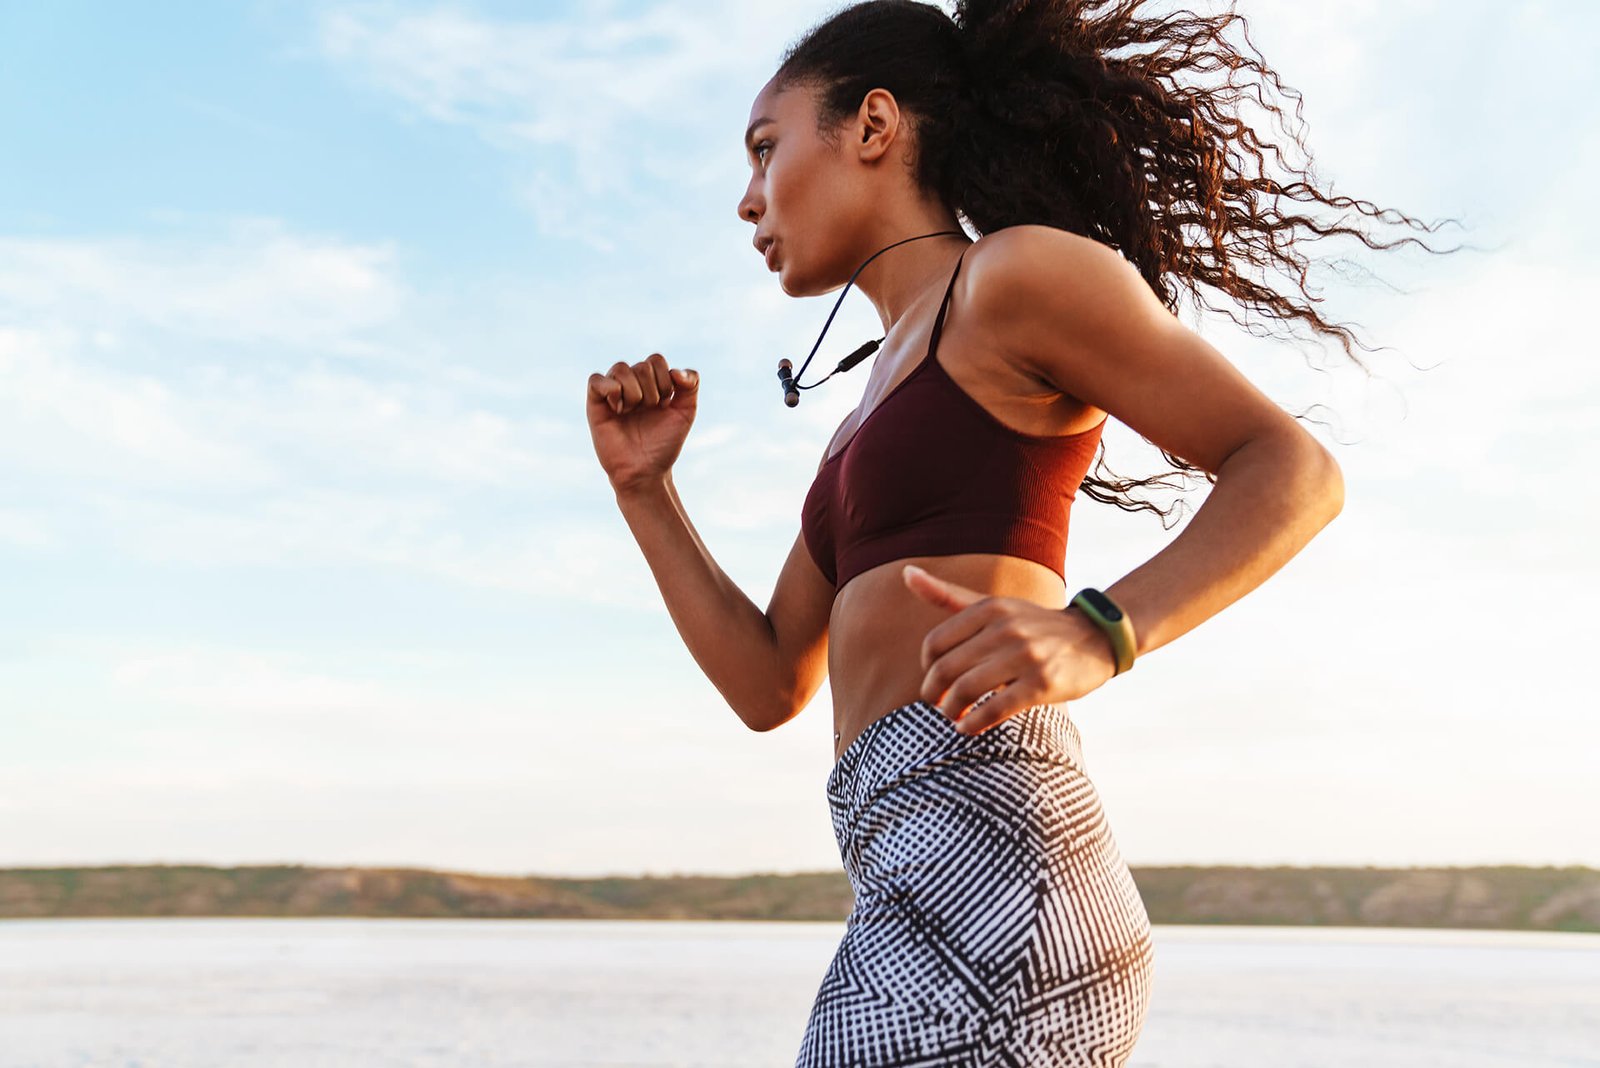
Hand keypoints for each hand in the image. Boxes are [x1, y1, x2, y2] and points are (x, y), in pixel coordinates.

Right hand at [586, 354, 698, 492]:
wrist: (646, 471)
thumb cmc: (663, 443)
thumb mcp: (686, 412)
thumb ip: (691, 384)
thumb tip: (675, 370)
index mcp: (650, 383)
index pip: (656, 360)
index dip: (665, 379)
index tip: (665, 404)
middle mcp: (630, 384)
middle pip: (642, 365)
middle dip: (652, 391)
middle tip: (649, 411)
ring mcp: (612, 393)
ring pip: (620, 368)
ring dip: (634, 392)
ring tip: (632, 412)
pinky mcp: (595, 404)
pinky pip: (596, 380)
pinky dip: (610, 389)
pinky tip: (618, 409)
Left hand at [902, 563, 1118, 735]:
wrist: (1094, 638)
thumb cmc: (1033, 625)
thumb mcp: (992, 604)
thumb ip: (948, 595)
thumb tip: (905, 573)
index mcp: (989, 608)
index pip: (935, 643)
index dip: (927, 667)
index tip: (935, 679)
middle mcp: (1005, 628)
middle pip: (946, 669)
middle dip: (934, 694)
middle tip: (938, 704)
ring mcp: (1025, 656)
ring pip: (966, 690)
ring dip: (951, 711)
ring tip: (954, 716)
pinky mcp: (1043, 683)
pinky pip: (995, 708)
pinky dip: (974, 723)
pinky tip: (969, 727)